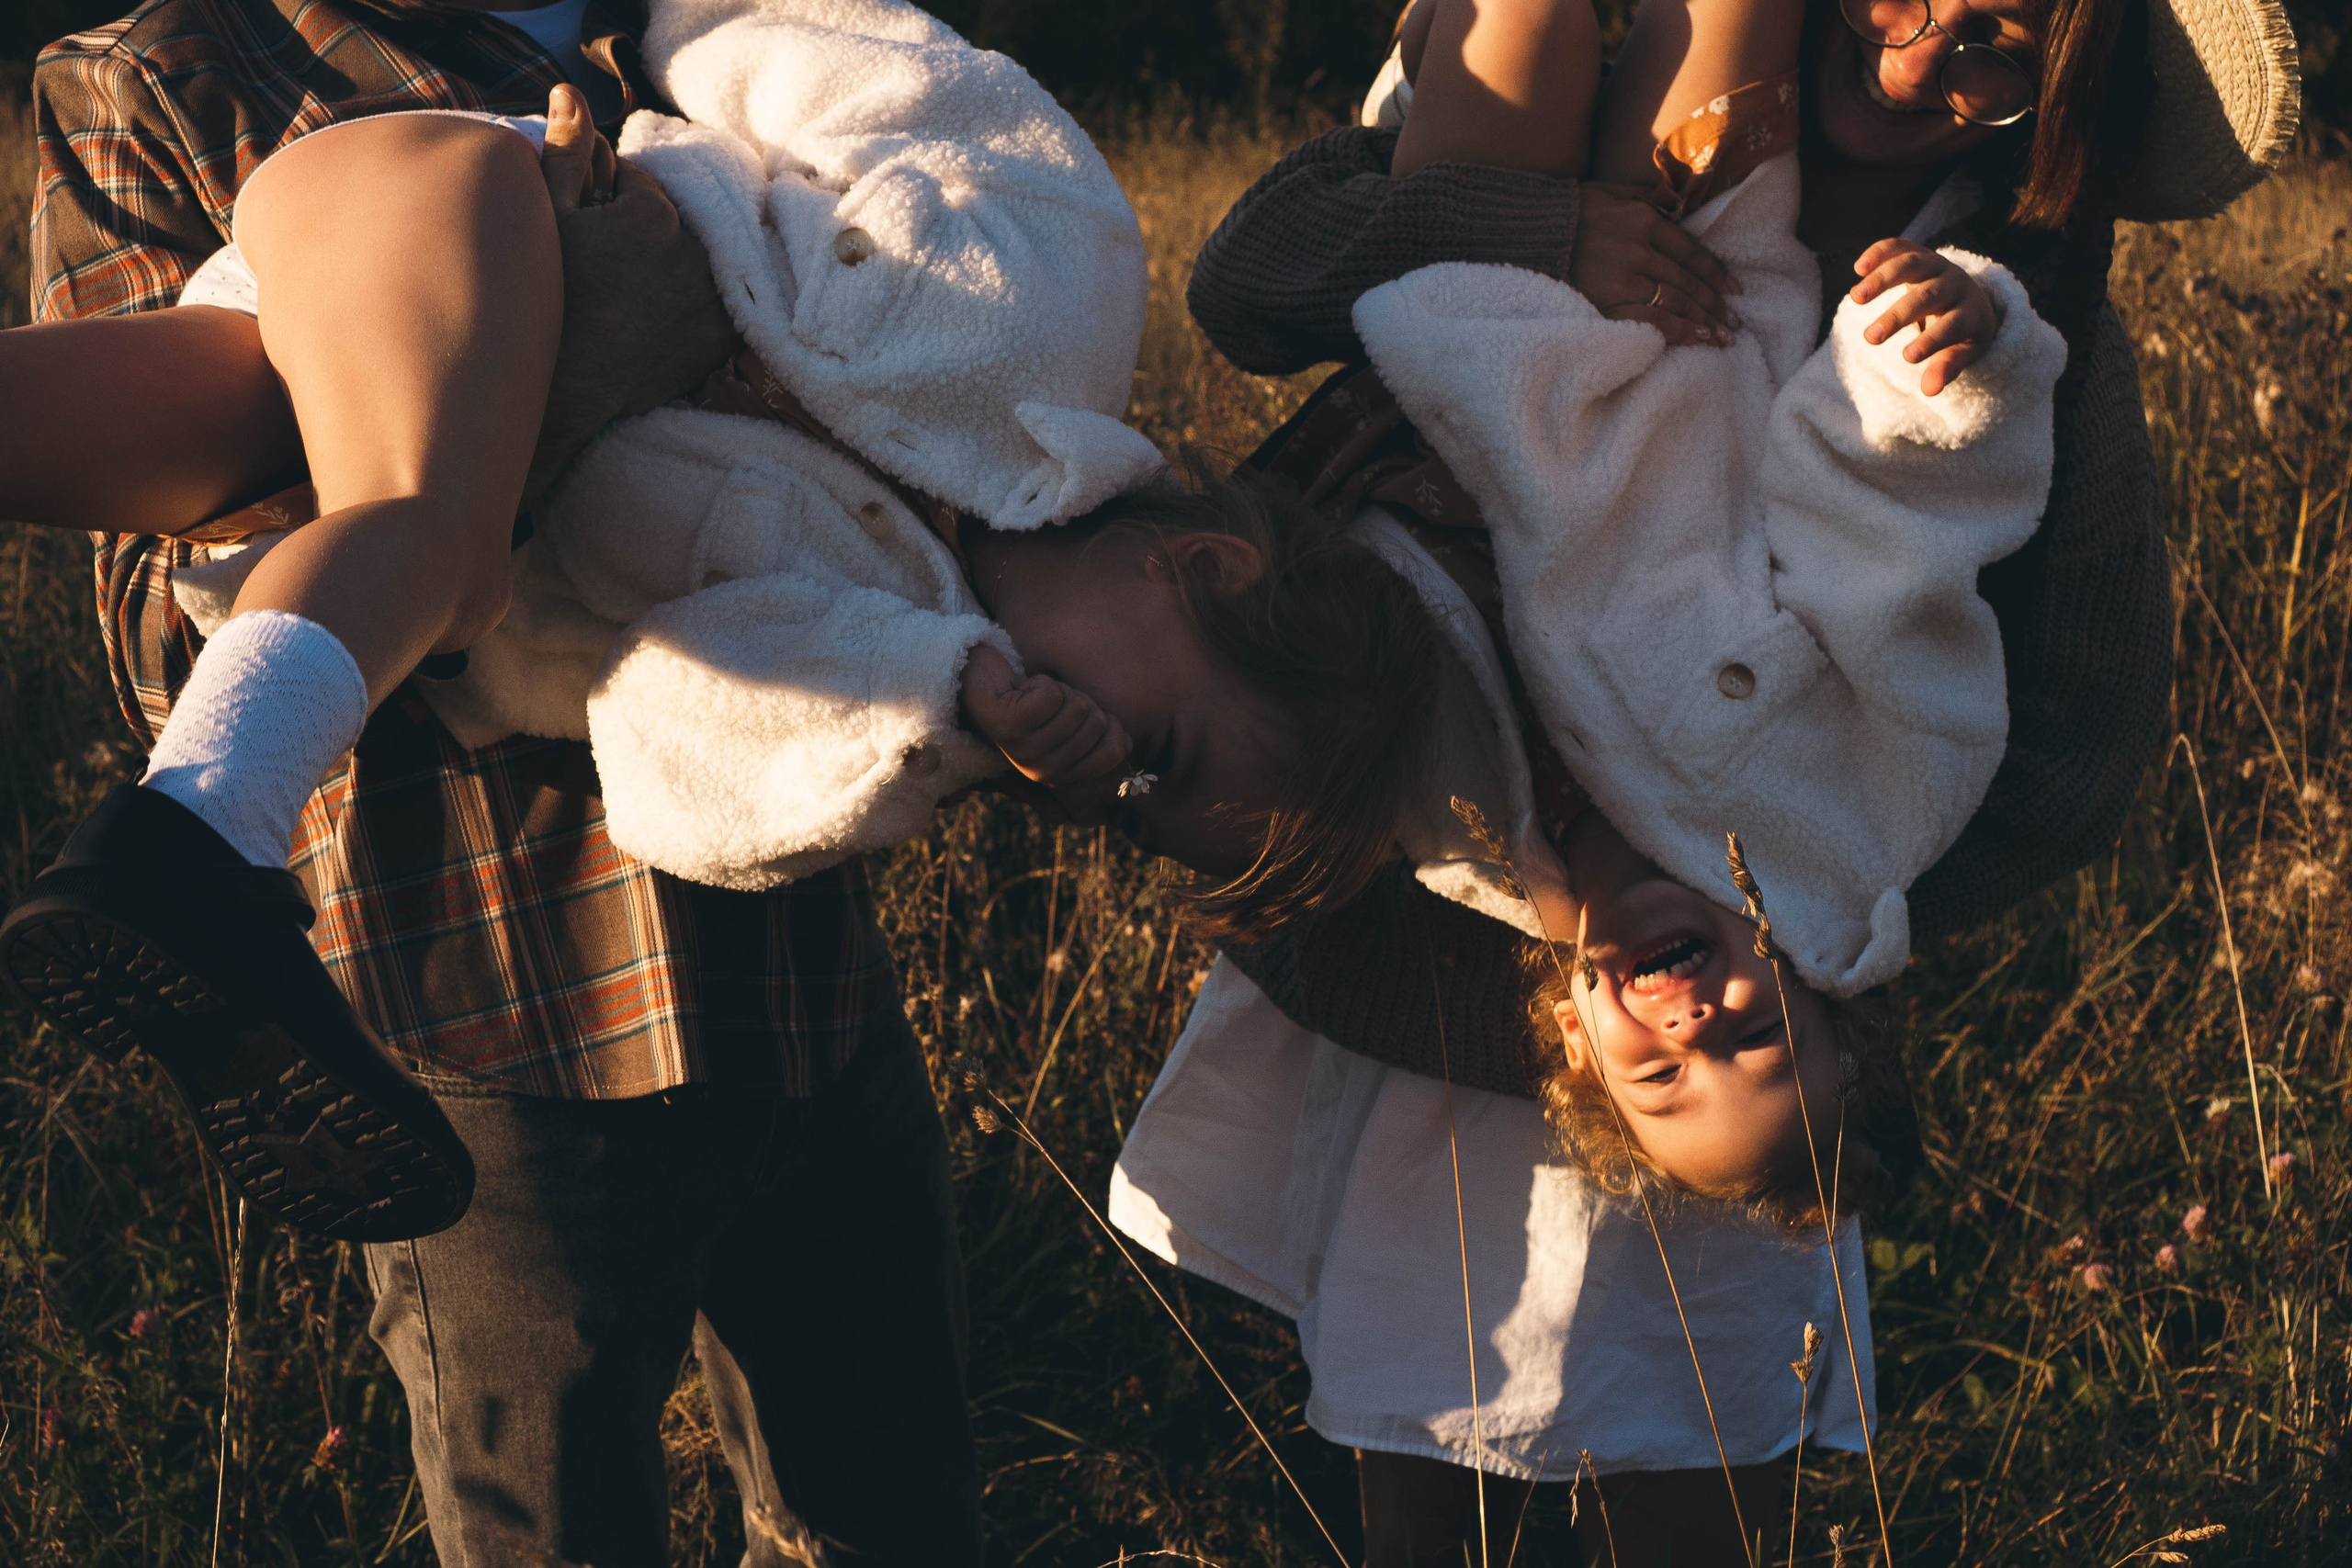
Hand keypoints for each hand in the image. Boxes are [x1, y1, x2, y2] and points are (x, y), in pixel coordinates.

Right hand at [522, 87, 741, 504]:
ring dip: (678, 264)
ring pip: (701, 258)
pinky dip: (700, 302)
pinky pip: (719, 300)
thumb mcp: (544, 219)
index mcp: (655, 213)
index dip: (612, 202)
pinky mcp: (722, 339)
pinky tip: (659, 317)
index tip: (593, 230)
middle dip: (650, 230)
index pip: (642, 183)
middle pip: (678, 220)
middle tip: (612, 266)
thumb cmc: (539, 302)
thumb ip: (567, 153)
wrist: (558, 393)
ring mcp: (715, 298)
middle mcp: (697, 252)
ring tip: (634, 292)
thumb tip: (572, 93)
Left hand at [960, 644, 1132, 799]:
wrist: (982, 682)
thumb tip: (1128, 745)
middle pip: (1097, 722)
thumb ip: (1098, 737)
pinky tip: (1020, 689)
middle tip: (1048, 704)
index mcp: (1061, 776)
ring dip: (1059, 689)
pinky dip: (1041, 681)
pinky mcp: (1008, 726)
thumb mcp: (1070, 722)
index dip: (1107, 721)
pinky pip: (1051, 695)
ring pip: (1075, 707)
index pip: (1113, 750)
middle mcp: (1043, 772)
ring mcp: (1024, 752)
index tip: (1077, 712)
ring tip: (1033, 696)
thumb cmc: (1031, 701)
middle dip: (1079, 700)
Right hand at [1572, 181, 1738, 346]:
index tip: (1735, 291)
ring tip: (1721, 337)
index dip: (1716, 274)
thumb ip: (1649, 200)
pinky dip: (1675, 331)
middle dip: (1714, 304)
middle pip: (1686, 281)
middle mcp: (1637, 249)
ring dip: (1702, 321)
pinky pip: (1649, 320)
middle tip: (1734, 322)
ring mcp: (1621, 278)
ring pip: (1673, 302)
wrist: (1530, 232)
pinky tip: (1695, 340)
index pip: (1691, 252)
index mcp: (1643, 221)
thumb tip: (1682, 210)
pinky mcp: (1605, 303)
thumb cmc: (1575, 211)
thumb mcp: (1615, 192)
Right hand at [1850, 238, 2002, 396]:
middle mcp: (1956, 283)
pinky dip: (1879, 252)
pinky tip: (1858, 267)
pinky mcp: (1918, 252)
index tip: (1908, 358)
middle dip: (1899, 315)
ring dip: (1883, 279)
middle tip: (1871, 338)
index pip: (1954, 324)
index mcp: (1971, 311)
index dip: (1934, 339)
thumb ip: (1946, 369)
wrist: (1966, 297)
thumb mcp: (1961, 353)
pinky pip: (1900, 246)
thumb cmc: (1961, 334)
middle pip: (1929, 296)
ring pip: (1912, 264)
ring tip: (1855, 298)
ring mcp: (1936, 264)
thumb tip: (1929, 391)